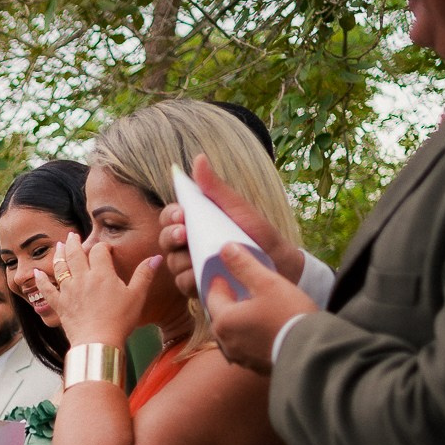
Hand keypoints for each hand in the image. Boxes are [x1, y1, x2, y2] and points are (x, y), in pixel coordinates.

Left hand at [31, 231, 160, 347]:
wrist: (98, 341)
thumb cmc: (119, 320)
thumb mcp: (137, 296)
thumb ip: (145, 274)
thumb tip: (156, 257)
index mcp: (102, 274)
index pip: (99, 251)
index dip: (102, 247)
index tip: (106, 250)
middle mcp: (82, 278)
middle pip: (75, 254)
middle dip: (73, 242)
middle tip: (72, 235)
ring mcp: (68, 291)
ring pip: (61, 268)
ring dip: (58, 255)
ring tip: (58, 245)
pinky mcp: (60, 305)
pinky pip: (47, 290)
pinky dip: (41, 280)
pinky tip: (37, 273)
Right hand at [157, 154, 305, 301]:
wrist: (279, 263)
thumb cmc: (258, 233)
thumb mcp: (237, 208)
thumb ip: (215, 187)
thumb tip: (199, 157)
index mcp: (196, 223)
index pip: (170, 217)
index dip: (170, 215)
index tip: (181, 214)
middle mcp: (189, 245)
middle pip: (165, 240)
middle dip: (171, 236)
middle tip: (184, 234)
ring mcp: (192, 266)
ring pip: (173, 263)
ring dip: (183, 260)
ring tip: (202, 258)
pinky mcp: (199, 286)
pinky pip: (183, 284)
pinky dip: (192, 279)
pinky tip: (205, 276)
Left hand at [206, 244, 318, 376]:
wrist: (313, 351)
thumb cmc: (289, 314)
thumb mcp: (267, 283)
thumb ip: (243, 265)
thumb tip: (225, 248)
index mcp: (223, 320)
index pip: (213, 295)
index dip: (221, 281)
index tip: (229, 272)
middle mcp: (225, 342)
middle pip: (221, 314)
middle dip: (229, 300)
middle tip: (241, 287)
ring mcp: (239, 357)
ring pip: (232, 332)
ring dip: (239, 319)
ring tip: (254, 306)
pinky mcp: (254, 366)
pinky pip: (246, 346)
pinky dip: (250, 335)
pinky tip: (265, 328)